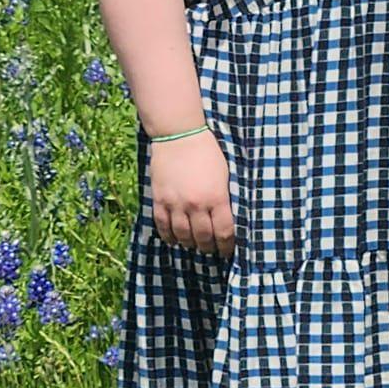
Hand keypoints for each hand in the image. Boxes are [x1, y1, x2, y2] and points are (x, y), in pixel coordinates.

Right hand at [149, 130, 236, 257]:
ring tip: (194, 245)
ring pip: (183, 235)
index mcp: (217, 198)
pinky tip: (175, 240)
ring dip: (190, 244)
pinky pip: (163, 226)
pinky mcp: (159, 200)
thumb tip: (229, 220)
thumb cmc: (208, 153)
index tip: (228, 251)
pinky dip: (169, 237)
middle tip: (211, 250)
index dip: (227, 246)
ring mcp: (176, 204)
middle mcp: (196, 205)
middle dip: (209, 247)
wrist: (179, 136)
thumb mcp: (225, 176)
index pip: (225, 232)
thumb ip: (225, 199)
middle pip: (203, 237)